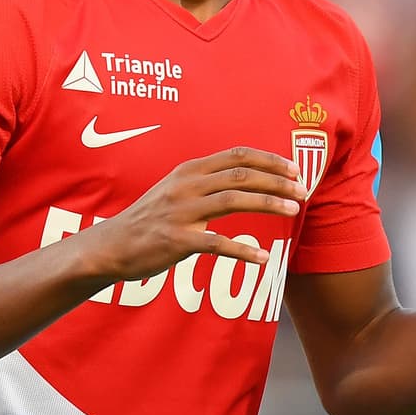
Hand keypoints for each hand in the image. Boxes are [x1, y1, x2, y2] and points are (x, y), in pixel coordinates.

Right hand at [93, 146, 306, 281]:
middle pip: (241, 175)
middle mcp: (186, 186)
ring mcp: (181, 212)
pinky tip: (264, 259)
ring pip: (234, 200)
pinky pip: (217, 244)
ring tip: (294, 210)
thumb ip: (206, 181)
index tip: (295, 169)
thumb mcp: (175, 189)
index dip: (270, 160)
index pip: (237, 155)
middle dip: (277, 180)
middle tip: (304, 190)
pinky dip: (243, 251)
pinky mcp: (177, 241)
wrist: (112, 245)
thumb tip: (245, 177)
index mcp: (189, 170)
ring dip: (269, 203)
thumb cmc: (150, 219)